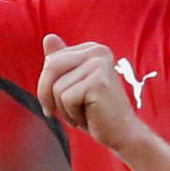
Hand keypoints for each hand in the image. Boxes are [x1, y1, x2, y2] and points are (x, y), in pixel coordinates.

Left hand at [38, 35, 142, 151]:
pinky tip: (89, 117)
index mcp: (92, 49)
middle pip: (51, 67)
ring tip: (82, 114)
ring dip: (64, 109)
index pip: (52, 59)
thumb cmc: (96, 112)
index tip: (57, 101)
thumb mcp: (73, 85)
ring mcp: (99, 65)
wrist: (122, 133)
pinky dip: (72, 114)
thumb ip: (61, 62)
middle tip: (57, 112)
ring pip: (57, 87)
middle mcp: (97, 51)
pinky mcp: (98, 82)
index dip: (47, 85)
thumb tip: (48, 37)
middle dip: (48, 95)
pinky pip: (67, 98)